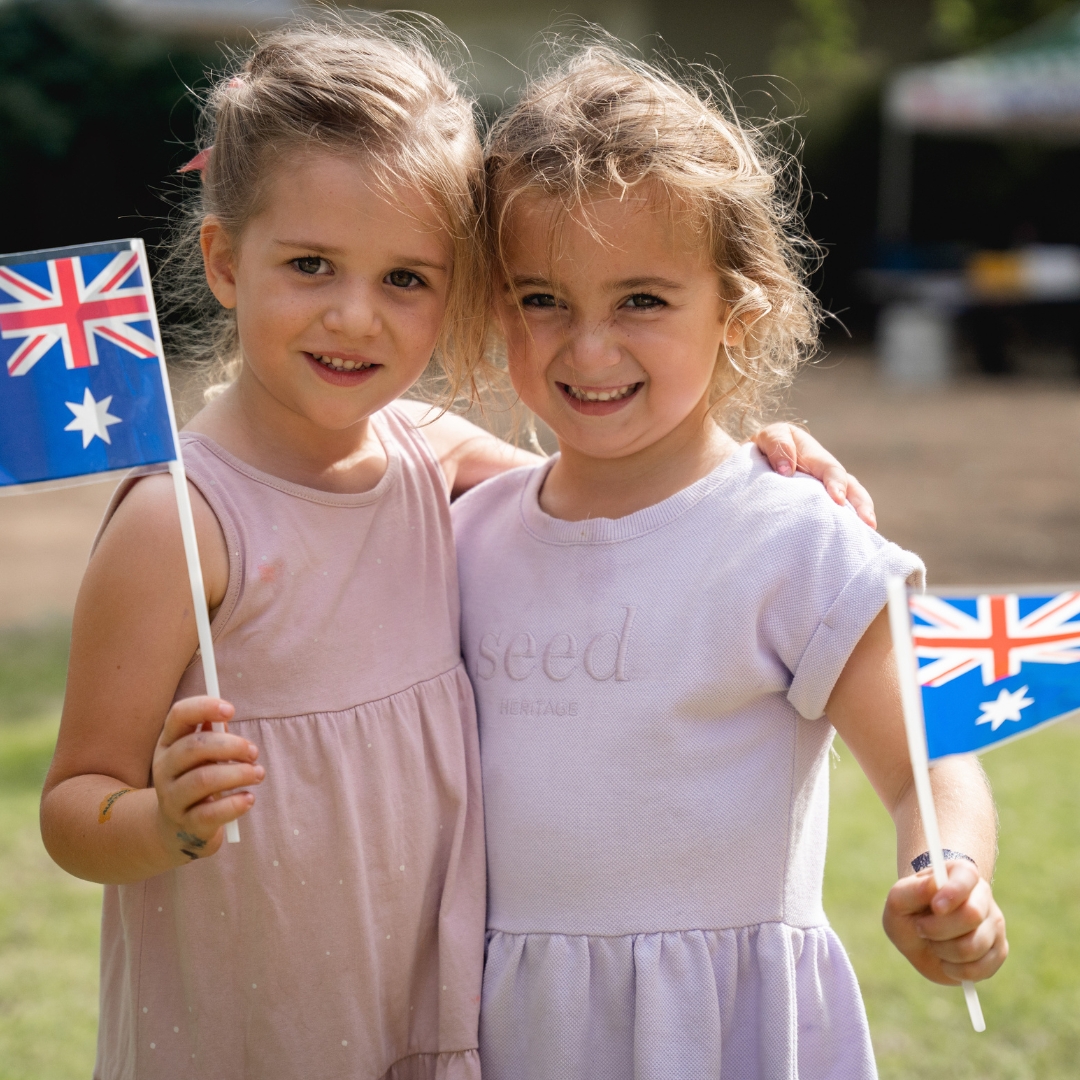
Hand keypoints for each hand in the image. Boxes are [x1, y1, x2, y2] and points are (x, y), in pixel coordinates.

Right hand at [151, 696, 262, 860]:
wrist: (178, 829)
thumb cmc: (197, 779)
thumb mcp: (201, 755)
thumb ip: (213, 735)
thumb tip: (225, 717)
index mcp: (168, 744)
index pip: (178, 715)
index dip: (204, 707)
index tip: (231, 710)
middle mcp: (164, 768)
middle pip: (194, 747)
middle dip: (231, 746)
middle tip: (253, 752)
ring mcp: (172, 798)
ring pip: (203, 779)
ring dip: (238, 773)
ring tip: (258, 774)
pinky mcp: (187, 824)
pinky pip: (211, 812)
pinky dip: (235, 804)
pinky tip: (249, 798)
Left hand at [753, 423, 875, 528]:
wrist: (756, 461)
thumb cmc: (765, 447)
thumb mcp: (768, 437)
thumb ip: (779, 445)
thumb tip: (787, 470)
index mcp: (816, 458)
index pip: (832, 470)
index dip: (836, 483)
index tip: (837, 499)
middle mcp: (827, 477)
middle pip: (852, 489)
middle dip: (861, 506)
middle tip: (868, 524)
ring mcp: (825, 494)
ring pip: (848, 506)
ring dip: (858, 520)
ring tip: (866, 537)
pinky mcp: (818, 510)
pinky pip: (834, 519)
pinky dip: (843, 530)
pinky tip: (844, 545)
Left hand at [883, 861, 1007, 984]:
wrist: (918, 940)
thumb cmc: (909, 913)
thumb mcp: (899, 900)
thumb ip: (913, 890)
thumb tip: (935, 883)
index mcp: (960, 874)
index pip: (967, 876)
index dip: (952, 893)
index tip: (935, 907)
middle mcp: (982, 896)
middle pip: (972, 914)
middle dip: (939, 929)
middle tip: (922, 929)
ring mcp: (994, 924)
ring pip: (975, 945)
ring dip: (944, 951)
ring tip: (934, 944)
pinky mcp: (999, 951)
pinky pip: (982, 968)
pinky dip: (957, 970)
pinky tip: (946, 960)